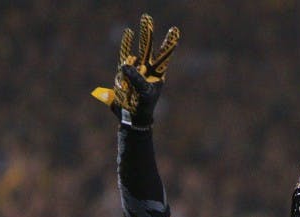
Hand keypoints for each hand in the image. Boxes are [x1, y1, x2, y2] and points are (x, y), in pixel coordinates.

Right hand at [92, 13, 179, 128]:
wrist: (132, 117)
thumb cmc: (143, 106)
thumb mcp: (143, 92)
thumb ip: (136, 78)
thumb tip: (126, 63)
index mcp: (158, 74)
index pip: (164, 55)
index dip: (169, 43)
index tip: (175, 30)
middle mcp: (148, 69)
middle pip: (149, 47)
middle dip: (148, 33)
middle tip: (147, 17)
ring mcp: (136, 69)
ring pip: (138, 49)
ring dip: (139, 36)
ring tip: (139, 22)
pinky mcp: (124, 72)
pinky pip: (124, 56)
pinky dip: (126, 45)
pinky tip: (128, 33)